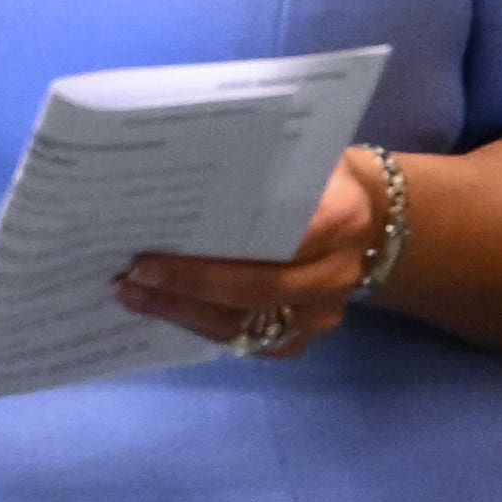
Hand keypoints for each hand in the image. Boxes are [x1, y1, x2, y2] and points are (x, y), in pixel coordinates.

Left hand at [116, 147, 384, 364]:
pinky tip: (163, 309)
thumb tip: (172, 175)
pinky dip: (199, 327)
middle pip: (255, 290)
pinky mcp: (302, 340)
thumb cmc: (318, 178)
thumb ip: (257, 169)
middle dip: (186, 286)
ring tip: (133, 294)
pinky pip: (245, 343)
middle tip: (131, 276)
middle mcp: (337, 274)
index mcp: (343, 217)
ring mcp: (322, 315)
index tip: (152, 252)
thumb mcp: (300, 158)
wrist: (370, 219)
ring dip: (182, 313)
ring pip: (245, 327)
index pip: (274, 241)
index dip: (211, 256)